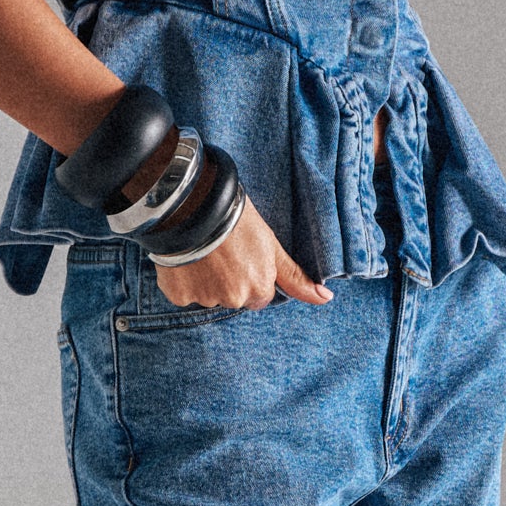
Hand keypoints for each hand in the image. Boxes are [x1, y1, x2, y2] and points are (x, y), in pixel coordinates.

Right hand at [152, 189, 331, 311]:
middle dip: (228, 280)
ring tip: (202, 251)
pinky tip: (185, 259)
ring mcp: (206, 298)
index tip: (243, 257)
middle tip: (222, 252)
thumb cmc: (238, 221)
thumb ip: (294, 277)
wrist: (196, 206)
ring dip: (205, 279)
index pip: (259, 296)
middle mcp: (234, 299)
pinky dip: (183, 280)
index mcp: (259, 290)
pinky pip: (183, 294)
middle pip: (234, 297)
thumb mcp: (271, 246)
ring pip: (208, 295)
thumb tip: (326, 299)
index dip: (251, 276)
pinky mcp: (179, 295)